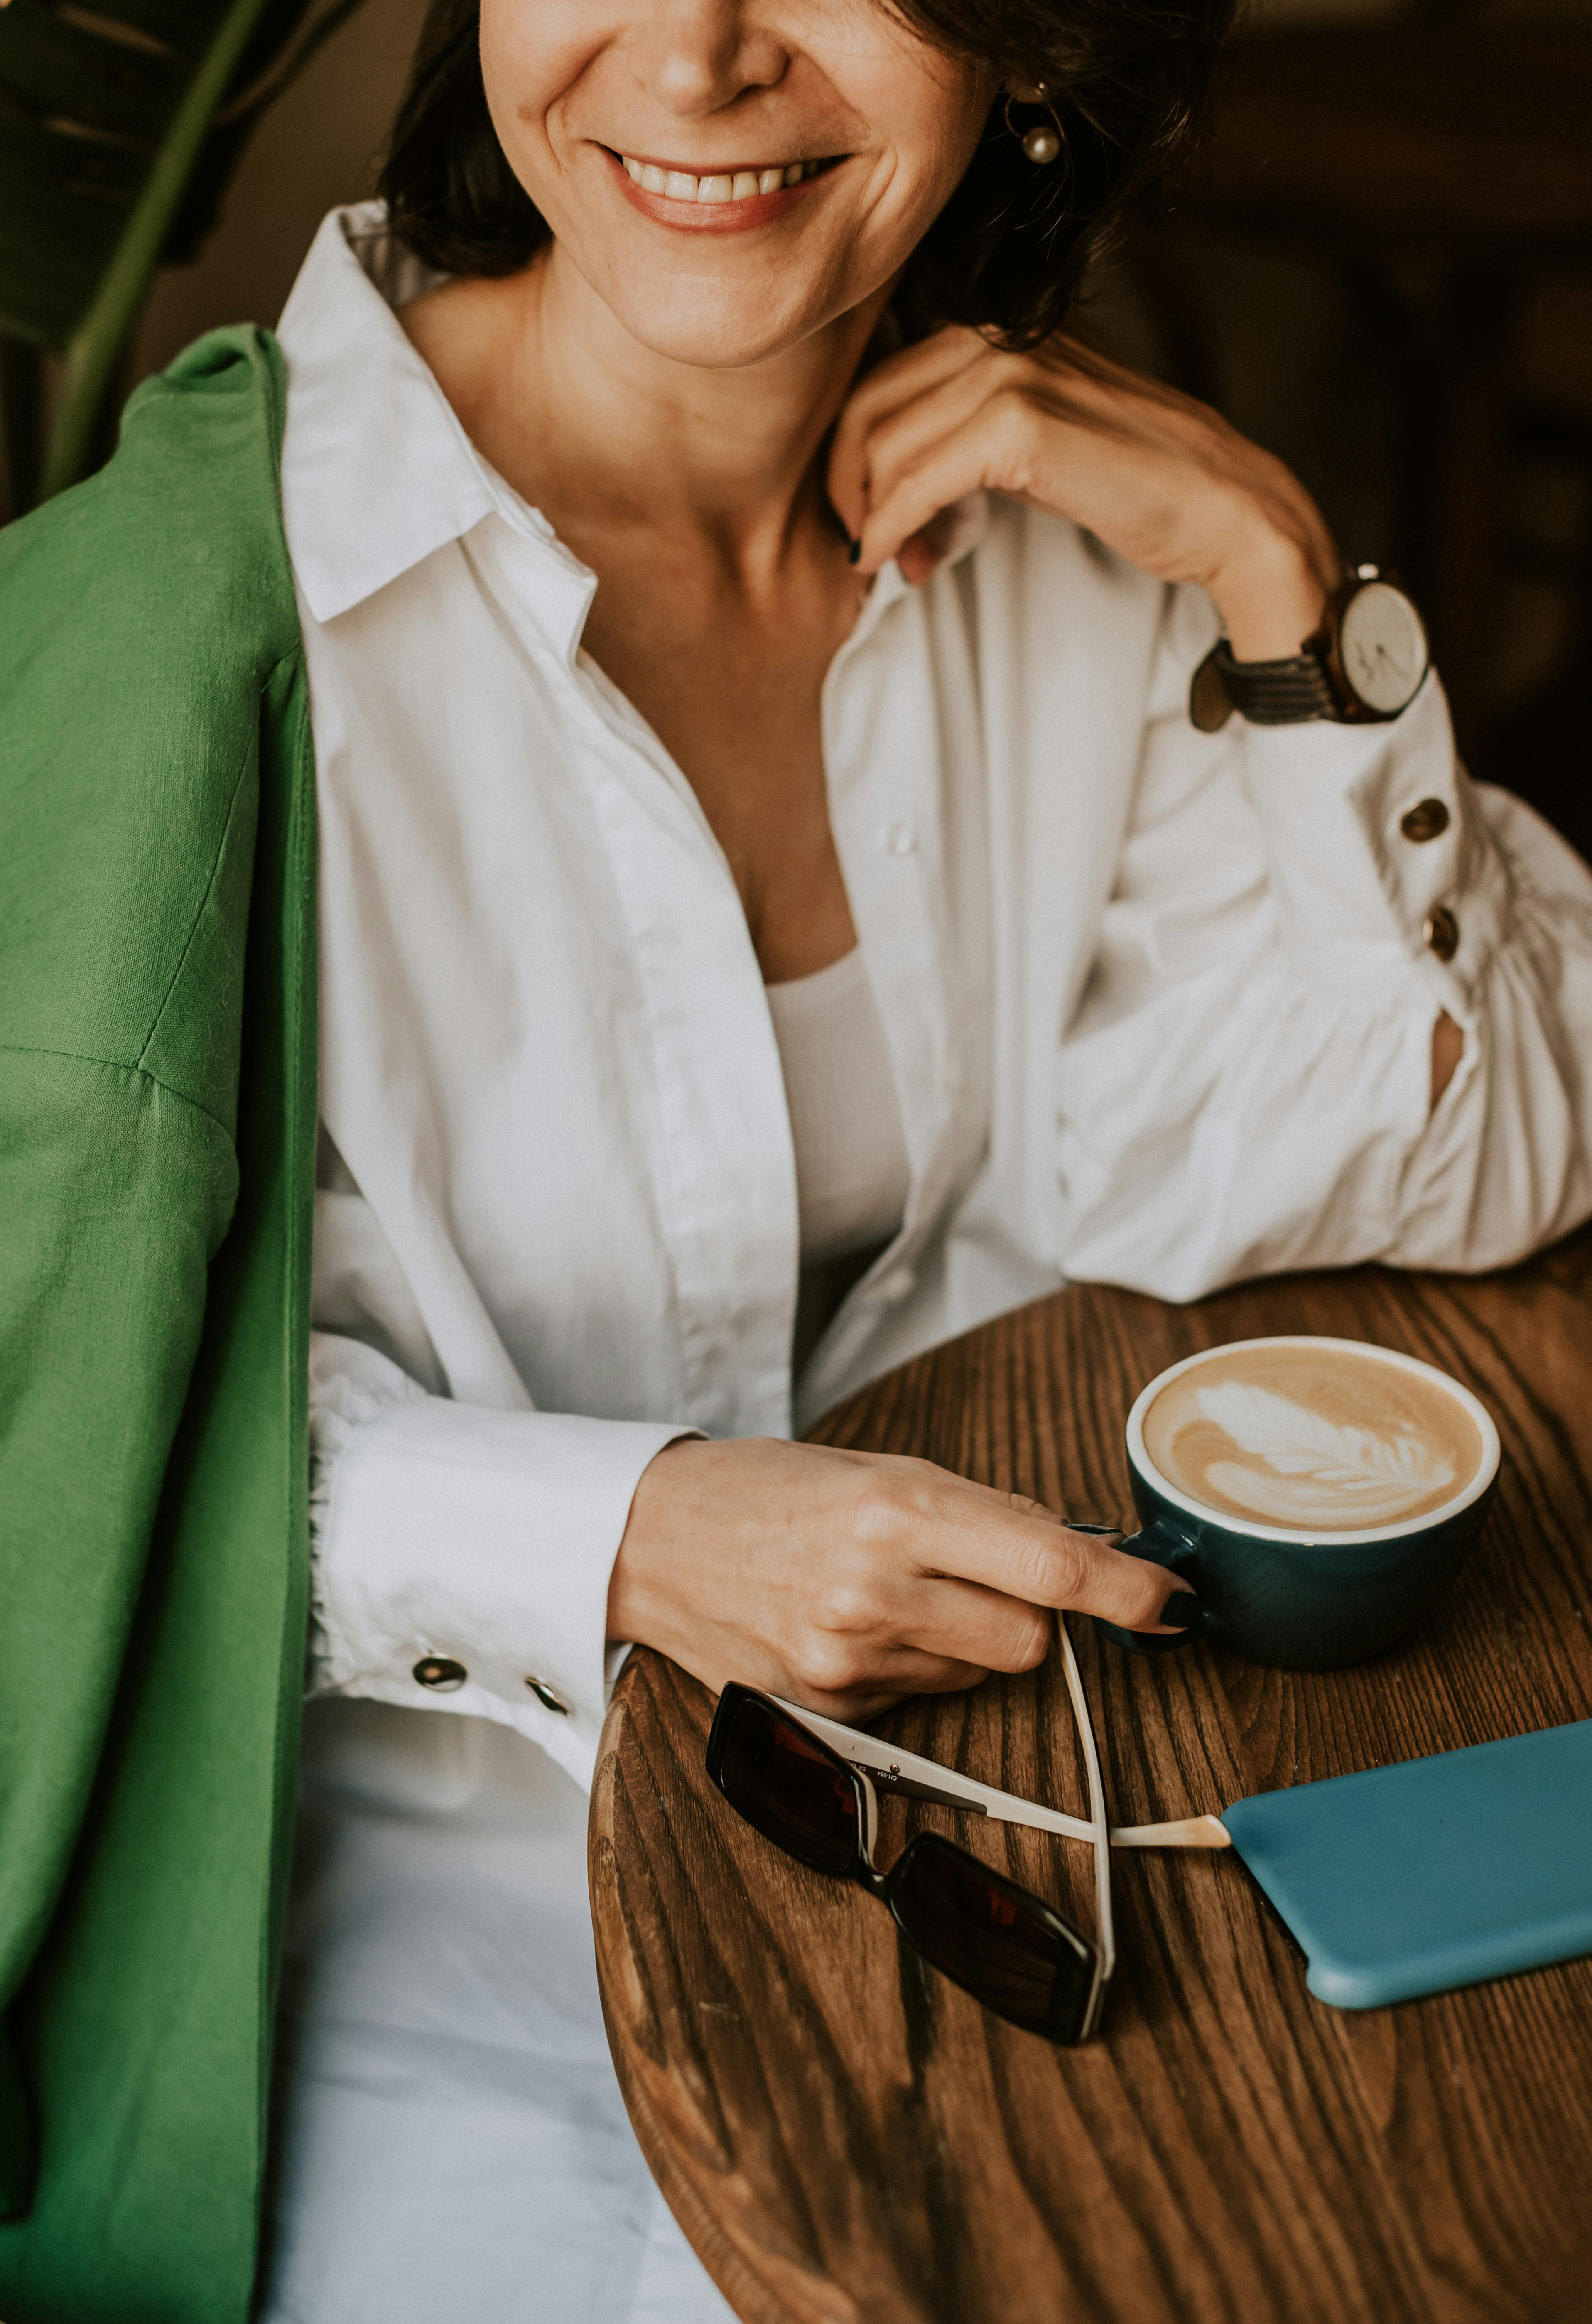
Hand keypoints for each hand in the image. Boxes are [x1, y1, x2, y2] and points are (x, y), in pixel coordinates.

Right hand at [608, 1436, 1193, 1722]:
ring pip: (981, 1670)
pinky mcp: (830, 1712)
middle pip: (1029, 1636)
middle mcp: (875, 1593)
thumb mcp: (883, 1469)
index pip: (1050, 1569)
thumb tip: (1085, 1554)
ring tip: (891, 1591)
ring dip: (966, 1636)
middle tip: (975, 1572)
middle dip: (1029, 1610)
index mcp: (895, 1513)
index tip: (1170, 1603)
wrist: (654, 1542)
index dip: (1126, 1592)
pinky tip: (856, 1626)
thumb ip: (986, 1513)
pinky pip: (924, 1697)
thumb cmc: (771, 1490)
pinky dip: (913, 1664)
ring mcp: (849, 1663)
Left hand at [828, 327, 1340, 660]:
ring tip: (900, 563)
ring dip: (873, 516)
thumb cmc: (1138, 487)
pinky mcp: (1022, 427)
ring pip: (884, 443)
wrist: (1223, 509)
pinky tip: (897, 557)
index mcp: (1002, 333)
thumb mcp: (1039, 445)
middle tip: (876, 548)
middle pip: (869, 405)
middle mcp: (1000, 338)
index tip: (876, 519)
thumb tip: (891, 487)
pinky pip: (916, 480)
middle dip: (854, 487)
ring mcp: (1011, 374)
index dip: (860, 456)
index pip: (884, 379)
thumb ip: (969, 442)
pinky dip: (892, 526)